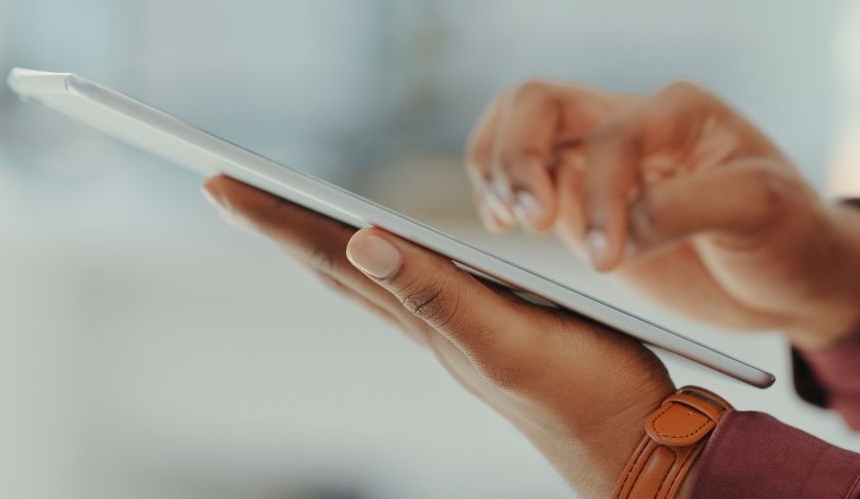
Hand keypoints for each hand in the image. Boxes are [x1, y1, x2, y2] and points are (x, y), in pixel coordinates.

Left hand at [203, 177, 674, 497]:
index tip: (222, 185)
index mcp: (430, 318)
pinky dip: (386, 263)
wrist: (638, 446)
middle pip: (340, 267)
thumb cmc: (587, 396)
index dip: (278, 221)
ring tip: (288, 218)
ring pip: (374, 280)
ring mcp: (461, 334)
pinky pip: (418, 290)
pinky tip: (391, 260)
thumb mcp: (510, 340)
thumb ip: (440, 294)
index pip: (336, 259)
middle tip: (228, 190)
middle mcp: (434, 326)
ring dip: (324, 244)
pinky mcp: (495, 336)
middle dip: (283, 226)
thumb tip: (360, 242)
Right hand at [467, 80, 859, 348]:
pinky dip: (494, 192)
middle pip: (539, 102)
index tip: (609, 258)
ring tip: (504, 222)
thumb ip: (691, 208)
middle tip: (528, 222)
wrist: (792, 273)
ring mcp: (598, 159)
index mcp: (679, 112)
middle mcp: (630, 122)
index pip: (613, 134)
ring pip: (515, 127)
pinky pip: (516, 176)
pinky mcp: (580, 200)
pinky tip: (501, 227)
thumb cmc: (789, 233)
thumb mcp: (761, 211)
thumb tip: (624, 227)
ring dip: (495, 168)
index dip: (602, 193)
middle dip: (518, 158)